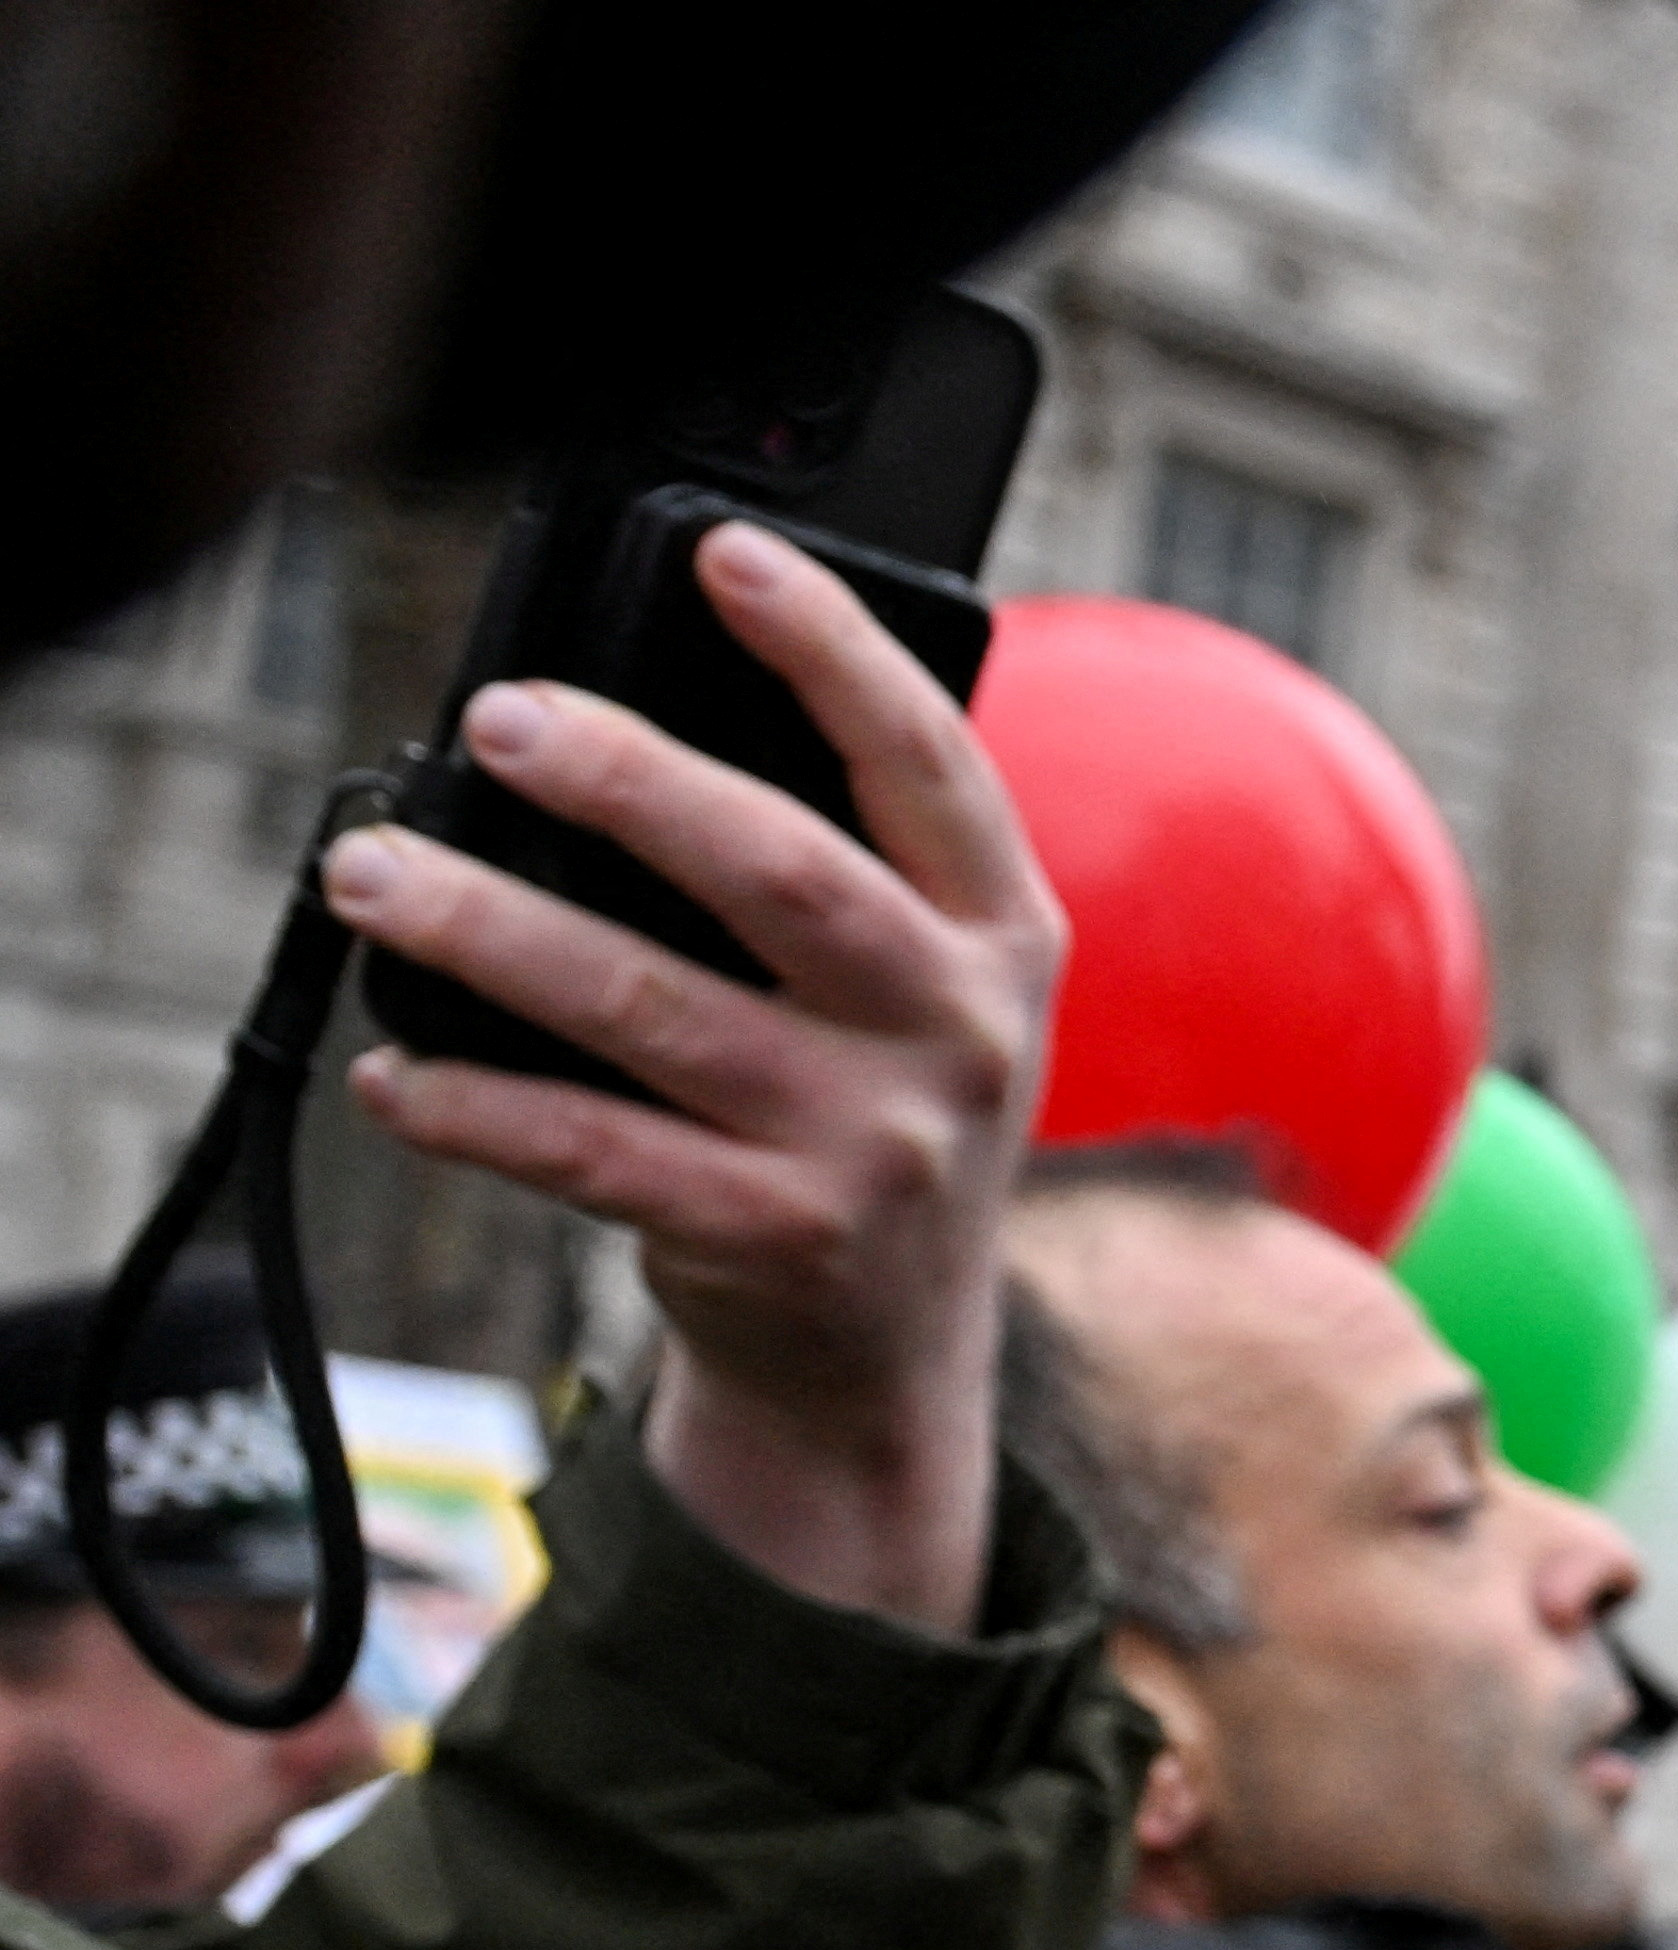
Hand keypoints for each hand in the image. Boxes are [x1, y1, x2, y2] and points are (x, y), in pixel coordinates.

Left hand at [317, 518, 1064, 1635]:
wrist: (882, 1364)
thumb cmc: (862, 1121)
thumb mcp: (910, 997)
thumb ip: (832, 870)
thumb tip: (609, 731)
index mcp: (1001, 939)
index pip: (928, 766)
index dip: (833, 651)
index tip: (724, 554)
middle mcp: (959, 1037)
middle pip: (785, 874)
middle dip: (631, 781)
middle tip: (498, 718)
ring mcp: (875, 1148)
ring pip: (655, 1010)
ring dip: (494, 929)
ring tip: (372, 871)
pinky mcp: (777, 1241)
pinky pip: (595, 1153)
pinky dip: (477, 1106)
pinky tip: (394, 1064)